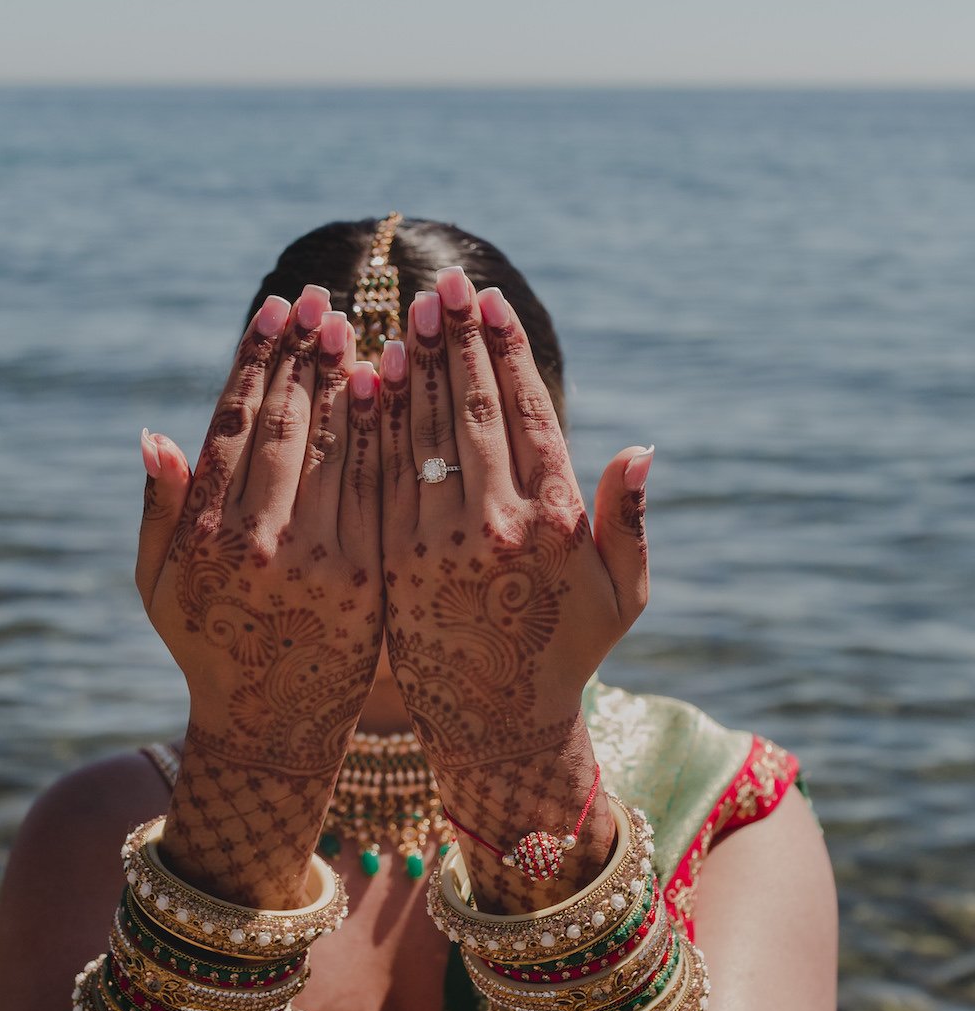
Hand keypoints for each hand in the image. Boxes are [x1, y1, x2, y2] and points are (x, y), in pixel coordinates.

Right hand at [135, 287, 382, 900]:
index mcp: (208, 534)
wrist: (272, 724)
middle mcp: (262, 542)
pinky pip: (378, 488)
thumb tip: (152, 435)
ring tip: (360, 326)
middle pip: (289, 423)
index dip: (256, 360)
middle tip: (326, 298)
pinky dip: (384, 433)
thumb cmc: (206, 646)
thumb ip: (157, 510)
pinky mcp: (369, 578)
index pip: (235, 424)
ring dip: (350, 378)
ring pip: (339, 447)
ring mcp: (321, 560)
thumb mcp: (158, 586)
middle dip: (307, 354)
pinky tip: (391, 387)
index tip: (277, 310)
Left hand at [378, 267, 651, 904]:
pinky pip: (382, 473)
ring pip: (421, 433)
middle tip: (443, 285)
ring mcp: (439, 543)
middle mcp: (497, 526)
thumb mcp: (620, 592)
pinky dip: (377, 420)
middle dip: (456, 340)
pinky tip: (369, 377)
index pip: (527, 413)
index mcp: (555, 521)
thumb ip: (627, 519)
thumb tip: (640, 448)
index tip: (491, 304)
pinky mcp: (393, 560)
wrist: (497, 724)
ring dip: (413, 365)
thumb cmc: (568, 651)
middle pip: (470, 409)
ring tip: (406, 313)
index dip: (507, 352)